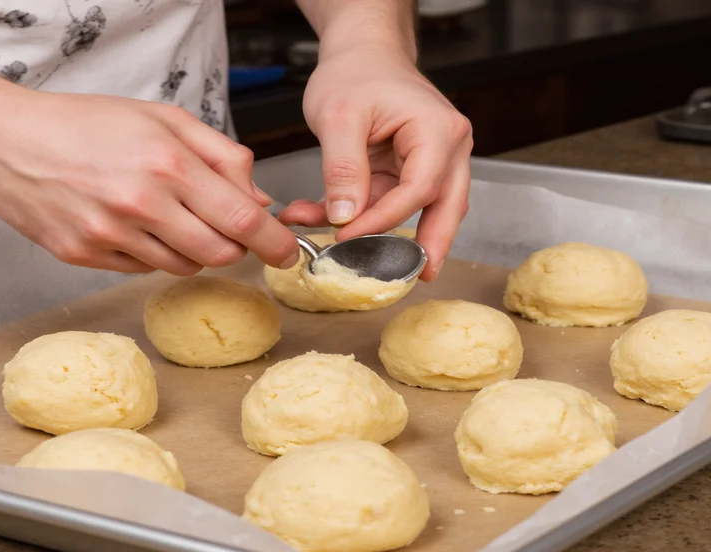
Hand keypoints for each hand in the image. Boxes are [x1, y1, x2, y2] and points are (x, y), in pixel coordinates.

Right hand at [0, 85, 298, 275]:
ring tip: (170, 217)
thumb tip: (260, 199)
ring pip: (184, 267)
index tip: (287, 253)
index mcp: (167, 164)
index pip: (242, 219)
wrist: (6, 140)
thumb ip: (221, 157)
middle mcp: (141, 204)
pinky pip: (144, 270)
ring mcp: (110, 235)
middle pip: (219, 253)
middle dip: (235, 248)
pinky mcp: (86, 257)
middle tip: (227, 230)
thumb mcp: (163, 119)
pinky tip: (135, 226)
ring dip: (194, 251)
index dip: (274, 242)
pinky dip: (154, 255)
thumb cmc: (87, 123)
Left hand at [279, 46, 472, 280]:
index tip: (346, 236)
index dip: (384, 219)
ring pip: (419, 211)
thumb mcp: (339, 116)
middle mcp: (446, 150)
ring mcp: (430, 162)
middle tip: (420, 277)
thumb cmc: (356, 72)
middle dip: (431, 245)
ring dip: (384, 235)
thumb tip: (344, 218)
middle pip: (446, 208)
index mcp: (438, 132)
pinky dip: (362, 217)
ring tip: (360, 261)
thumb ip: (343, 168)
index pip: (419, 189)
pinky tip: (325, 224)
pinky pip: (391, 203)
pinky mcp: (407, 172)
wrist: (361, 53)